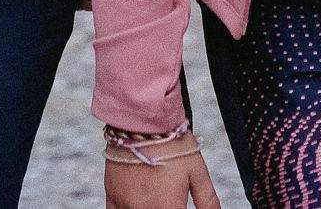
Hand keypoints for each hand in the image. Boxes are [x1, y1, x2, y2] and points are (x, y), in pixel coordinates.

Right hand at [103, 147, 221, 208]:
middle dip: (162, 208)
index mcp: (168, 208)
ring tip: (154, 198)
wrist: (142, 120)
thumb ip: (208, 201)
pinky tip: (135, 204)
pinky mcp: (112, 195)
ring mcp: (126, 204)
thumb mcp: (197, 171)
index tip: (178, 205)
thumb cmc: (171, 142)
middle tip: (165, 198)